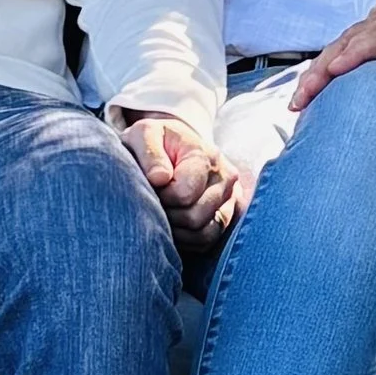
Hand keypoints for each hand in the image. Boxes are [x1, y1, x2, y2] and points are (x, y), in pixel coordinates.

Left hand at [113, 110, 239, 246]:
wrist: (175, 143)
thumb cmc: (157, 140)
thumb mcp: (145, 134)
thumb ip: (149, 152)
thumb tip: (160, 178)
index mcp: (206, 156)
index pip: (184, 194)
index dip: (161, 198)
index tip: (152, 188)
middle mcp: (226, 177)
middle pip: (195, 217)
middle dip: (168, 216)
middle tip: (155, 203)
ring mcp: (230, 197)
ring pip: (204, 233)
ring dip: (177, 231)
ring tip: (163, 213)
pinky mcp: (228, 213)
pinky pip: (208, 240)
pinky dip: (187, 239)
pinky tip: (173, 225)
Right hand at [292, 0, 375, 109]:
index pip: (369, 41)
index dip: (353, 54)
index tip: (337, 69)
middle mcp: (363, 33)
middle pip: (337, 50)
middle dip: (320, 72)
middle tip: (305, 95)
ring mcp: (348, 42)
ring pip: (323, 60)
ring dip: (308, 81)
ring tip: (296, 106)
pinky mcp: (340, 54)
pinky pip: (321, 68)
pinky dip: (308, 85)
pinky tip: (298, 108)